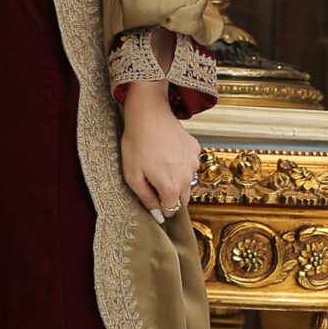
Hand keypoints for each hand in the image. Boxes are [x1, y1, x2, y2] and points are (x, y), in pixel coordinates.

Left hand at [119, 82, 200, 222]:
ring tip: (159, 162)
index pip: (171, 210)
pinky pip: (189, 164)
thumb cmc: (136, 143)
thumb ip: (146, 199)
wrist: (148, 114)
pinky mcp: (195, 149)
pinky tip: (167, 150)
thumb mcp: (132, 175)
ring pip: (186, 180)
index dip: (160, 206)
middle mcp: (187, 177)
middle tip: (154, 179)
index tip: (152, 196)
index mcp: (171, 187)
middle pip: (182, 198)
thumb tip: (157, 214)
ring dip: (176, 177)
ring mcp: (193, 162)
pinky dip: (180, 162)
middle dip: (170, 194)